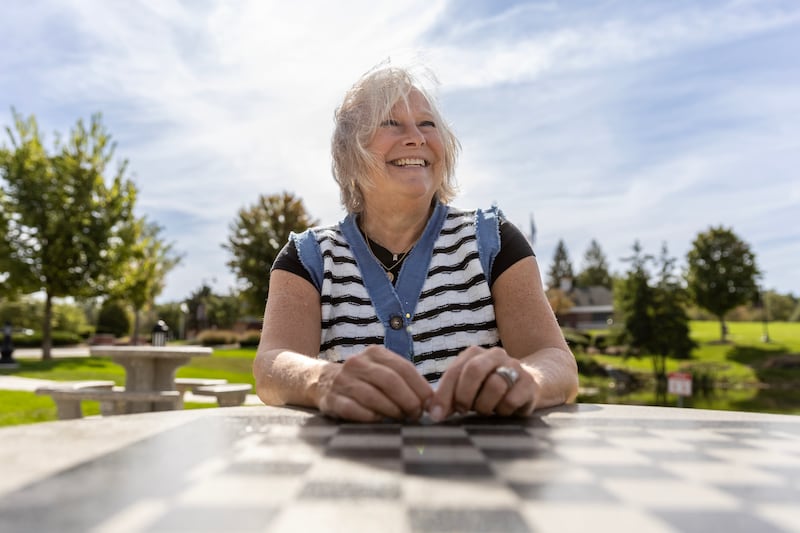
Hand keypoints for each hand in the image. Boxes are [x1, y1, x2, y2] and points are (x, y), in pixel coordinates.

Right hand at [317, 345, 433, 421]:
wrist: (322, 382)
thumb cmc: (363, 380)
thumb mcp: (381, 371)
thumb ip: (404, 381)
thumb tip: (431, 401)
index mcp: (375, 353)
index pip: (404, 368)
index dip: (420, 387)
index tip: (429, 404)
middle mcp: (357, 363)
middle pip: (390, 381)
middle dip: (408, 400)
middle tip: (415, 415)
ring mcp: (342, 381)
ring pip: (373, 396)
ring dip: (391, 411)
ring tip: (400, 419)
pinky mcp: (331, 399)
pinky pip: (354, 410)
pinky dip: (370, 417)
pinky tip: (378, 421)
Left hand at [429, 346, 536, 420]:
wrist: (527, 384)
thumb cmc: (488, 389)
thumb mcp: (467, 389)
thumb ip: (449, 396)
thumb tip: (432, 411)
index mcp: (474, 353)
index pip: (454, 371)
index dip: (443, 394)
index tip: (436, 415)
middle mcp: (495, 354)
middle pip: (474, 370)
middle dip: (464, 395)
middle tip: (462, 411)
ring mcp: (514, 366)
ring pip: (494, 386)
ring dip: (484, 405)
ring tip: (484, 410)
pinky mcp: (529, 383)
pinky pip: (511, 400)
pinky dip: (502, 411)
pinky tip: (502, 411)